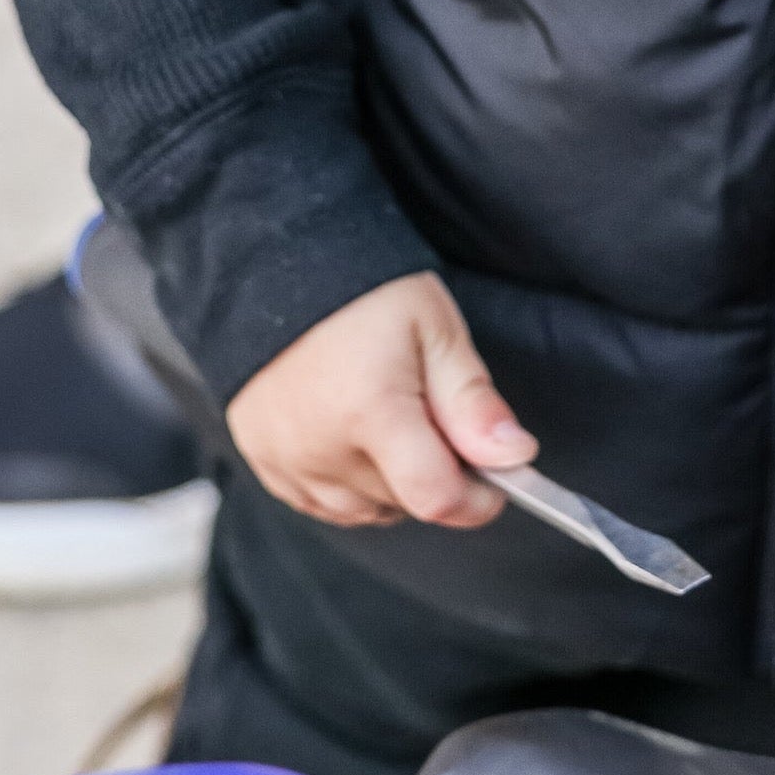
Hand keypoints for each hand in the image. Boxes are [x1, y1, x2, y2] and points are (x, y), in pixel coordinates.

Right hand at [229, 273, 537, 530]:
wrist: (282, 263)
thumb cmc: (366, 291)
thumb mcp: (436, 329)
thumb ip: (473, 402)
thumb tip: (515, 457)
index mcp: (370, 410)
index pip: (435, 497)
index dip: (475, 501)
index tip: (494, 483)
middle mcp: (320, 447)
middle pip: (402, 503)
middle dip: (433, 476)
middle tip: (433, 418)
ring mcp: (283, 458)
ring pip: (362, 512)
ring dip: (389, 487)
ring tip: (390, 420)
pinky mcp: (259, 458)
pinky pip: (318, 504)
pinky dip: (346, 486)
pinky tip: (350, 435)